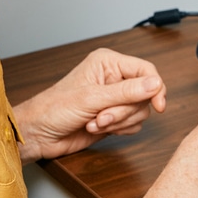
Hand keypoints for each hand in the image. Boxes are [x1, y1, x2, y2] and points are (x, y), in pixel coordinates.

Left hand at [13, 48, 167, 162]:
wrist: (38, 134)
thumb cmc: (54, 109)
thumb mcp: (92, 98)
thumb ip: (127, 92)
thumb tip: (155, 84)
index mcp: (108, 63)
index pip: (146, 70)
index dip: (156, 87)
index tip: (159, 106)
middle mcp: (114, 79)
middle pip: (145, 95)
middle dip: (125, 111)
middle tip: (103, 117)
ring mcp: (114, 99)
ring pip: (140, 112)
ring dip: (119, 122)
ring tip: (95, 122)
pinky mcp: (113, 117)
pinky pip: (132, 124)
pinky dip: (118, 130)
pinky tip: (96, 127)